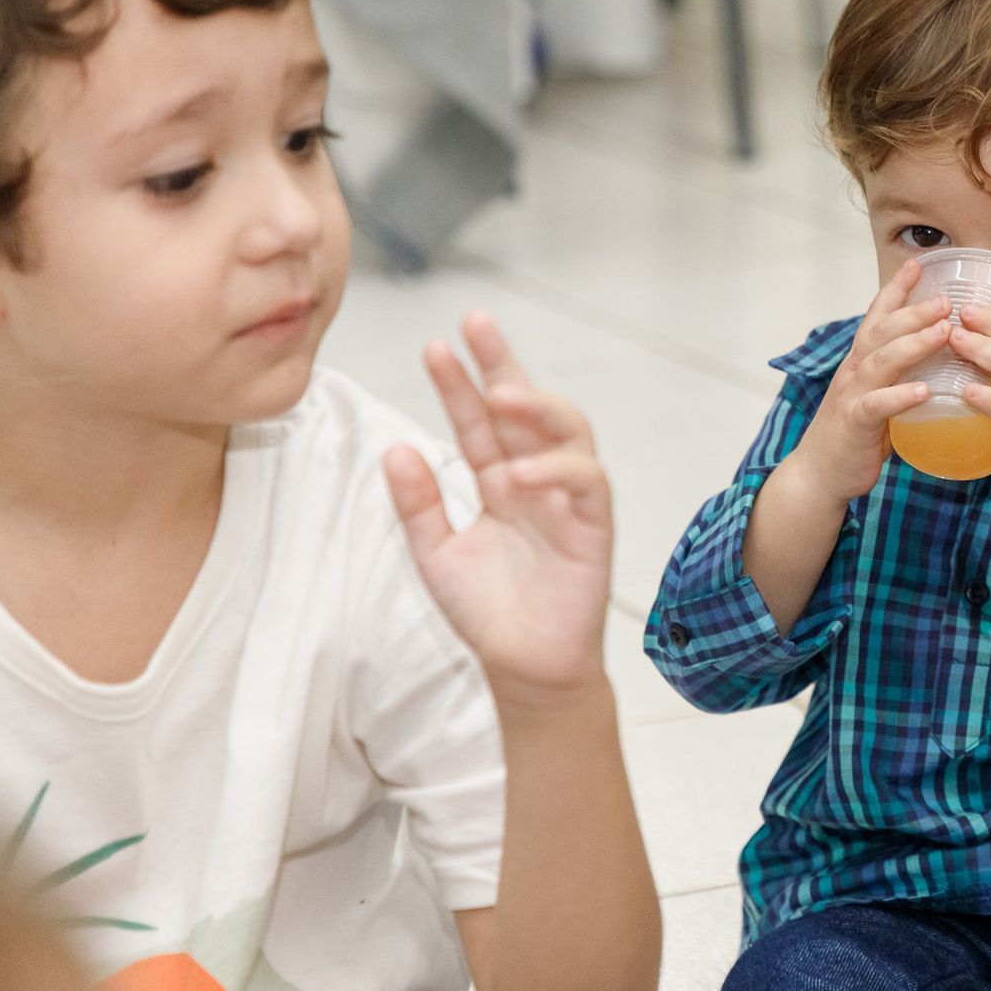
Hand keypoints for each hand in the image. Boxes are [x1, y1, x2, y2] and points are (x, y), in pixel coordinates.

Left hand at [384, 312, 612, 707]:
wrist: (524, 668)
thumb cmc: (488, 613)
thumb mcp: (435, 554)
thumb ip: (418, 504)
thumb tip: (396, 448)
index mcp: (497, 482)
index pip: (478, 420)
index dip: (459, 383)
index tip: (435, 346)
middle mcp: (535, 479)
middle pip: (526, 407)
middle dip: (504, 363)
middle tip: (477, 323)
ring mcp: (568, 499)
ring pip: (567, 431)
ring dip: (536, 406)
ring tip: (501, 392)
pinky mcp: (593, 525)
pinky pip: (584, 483)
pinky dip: (555, 470)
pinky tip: (518, 472)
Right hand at [781, 258, 952, 506]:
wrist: (820, 473)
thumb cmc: (856, 434)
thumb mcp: (877, 394)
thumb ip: (900, 375)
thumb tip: (940, 360)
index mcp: (861, 361)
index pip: (877, 316)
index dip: (895, 289)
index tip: (917, 265)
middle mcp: (854, 370)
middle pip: (883, 331)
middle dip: (914, 311)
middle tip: (947, 299)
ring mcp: (852, 394)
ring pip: (881, 360)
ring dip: (914, 343)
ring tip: (944, 331)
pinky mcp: (854, 423)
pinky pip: (877, 405)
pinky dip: (901, 396)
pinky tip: (925, 392)